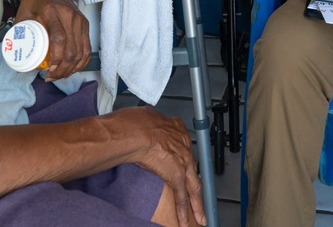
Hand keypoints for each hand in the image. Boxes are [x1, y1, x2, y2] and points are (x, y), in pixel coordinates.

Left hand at [15, 0, 89, 79]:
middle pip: (72, 48)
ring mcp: (79, 19)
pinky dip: (81, 61)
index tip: (49, 69)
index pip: (59, 38)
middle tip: (51, 77)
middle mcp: (69, 15)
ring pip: (81, 50)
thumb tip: (16, 56)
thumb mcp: (22, 14)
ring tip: (60, 75)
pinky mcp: (85, 23)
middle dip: (63, 68)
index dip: (56, 57)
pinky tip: (73, 69)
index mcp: (51, 11)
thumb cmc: (34, 1)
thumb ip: (19, 33)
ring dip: (72, 68)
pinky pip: (87, 47)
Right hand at [110, 107, 205, 226]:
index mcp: (176, 129)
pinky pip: (182, 197)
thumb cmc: (133, 122)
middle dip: (195, 185)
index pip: (184, 146)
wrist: (133, 131)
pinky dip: (183, 211)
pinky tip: (185, 221)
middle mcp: (183, 144)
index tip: (184, 165)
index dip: (185, 158)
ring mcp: (182, 161)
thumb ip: (150, 124)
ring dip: (197, 204)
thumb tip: (144, 125)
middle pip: (193, 169)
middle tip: (198, 197)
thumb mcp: (145, 117)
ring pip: (193, 186)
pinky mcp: (176, 175)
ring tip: (199, 216)